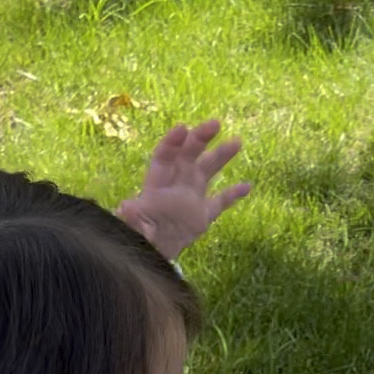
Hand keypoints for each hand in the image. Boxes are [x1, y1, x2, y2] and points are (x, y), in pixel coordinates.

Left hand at [116, 121, 251, 260]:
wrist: (155, 248)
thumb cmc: (141, 232)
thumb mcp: (134, 225)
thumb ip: (133, 217)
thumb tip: (125, 209)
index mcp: (157, 181)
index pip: (165, 155)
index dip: (173, 142)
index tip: (183, 129)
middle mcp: (177, 181)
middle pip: (189, 154)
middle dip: (200, 138)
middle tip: (214, 124)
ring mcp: (192, 195)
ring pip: (208, 169)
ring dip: (222, 155)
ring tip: (237, 141)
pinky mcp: (204, 213)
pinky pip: (221, 200)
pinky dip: (234, 194)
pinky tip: (247, 186)